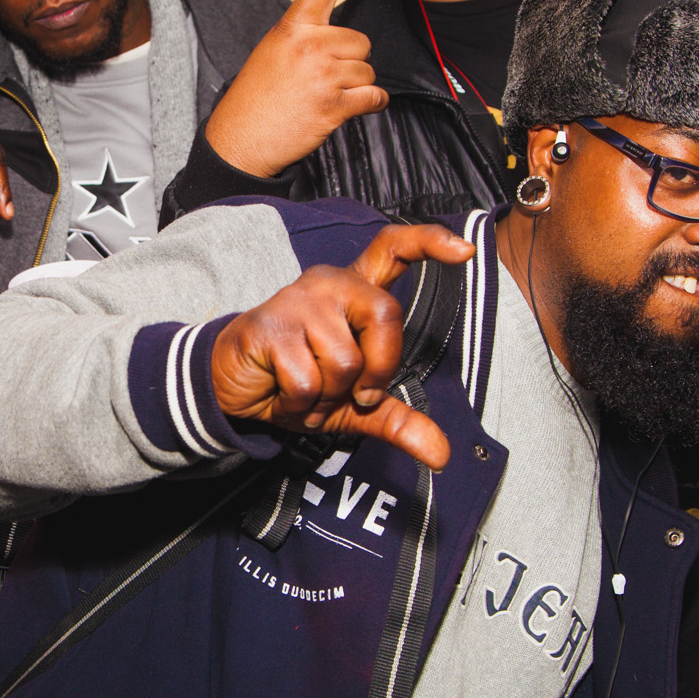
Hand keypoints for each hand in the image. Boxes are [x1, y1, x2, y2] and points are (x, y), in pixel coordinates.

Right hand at [203, 0, 385, 178]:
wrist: (240, 141)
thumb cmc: (255, 98)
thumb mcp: (272, 53)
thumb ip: (305, 38)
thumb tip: (342, 42)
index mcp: (292, 27)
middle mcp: (310, 45)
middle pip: (360, 40)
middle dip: (351, 60)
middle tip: (323, 78)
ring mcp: (323, 74)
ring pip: (367, 70)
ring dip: (356, 85)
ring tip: (325, 96)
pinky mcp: (335, 103)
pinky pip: (373, 96)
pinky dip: (371, 103)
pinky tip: (351, 108)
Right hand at [210, 224, 475, 470]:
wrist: (233, 391)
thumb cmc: (296, 383)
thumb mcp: (354, 408)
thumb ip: (399, 421)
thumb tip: (441, 454)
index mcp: (354, 292)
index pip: (392, 249)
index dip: (429, 243)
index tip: (465, 251)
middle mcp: (329, 285)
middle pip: (385, 314)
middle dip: (377, 369)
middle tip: (352, 393)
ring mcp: (296, 301)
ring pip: (345, 360)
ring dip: (328, 396)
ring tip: (306, 393)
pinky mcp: (269, 327)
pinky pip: (307, 380)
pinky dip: (300, 404)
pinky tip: (283, 394)